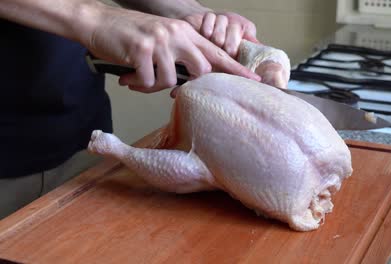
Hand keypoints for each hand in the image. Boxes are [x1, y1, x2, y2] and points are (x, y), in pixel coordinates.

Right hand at [84, 5, 259, 92]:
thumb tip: (191, 81)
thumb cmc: (131, 35)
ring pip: (171, 80)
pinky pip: (148, 82)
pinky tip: (128, 78)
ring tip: (138, 79)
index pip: (217, 52)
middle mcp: (177, 34)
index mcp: (185, 32)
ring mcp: (160, 41)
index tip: (254, 79)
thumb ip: (180, 55)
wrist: (98, 22)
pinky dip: (138, 84)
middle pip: (201, 69)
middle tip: (170, 88)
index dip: (236, 68)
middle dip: (188, 84)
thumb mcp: (163, 39)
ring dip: (153, 86)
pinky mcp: (141, 50)